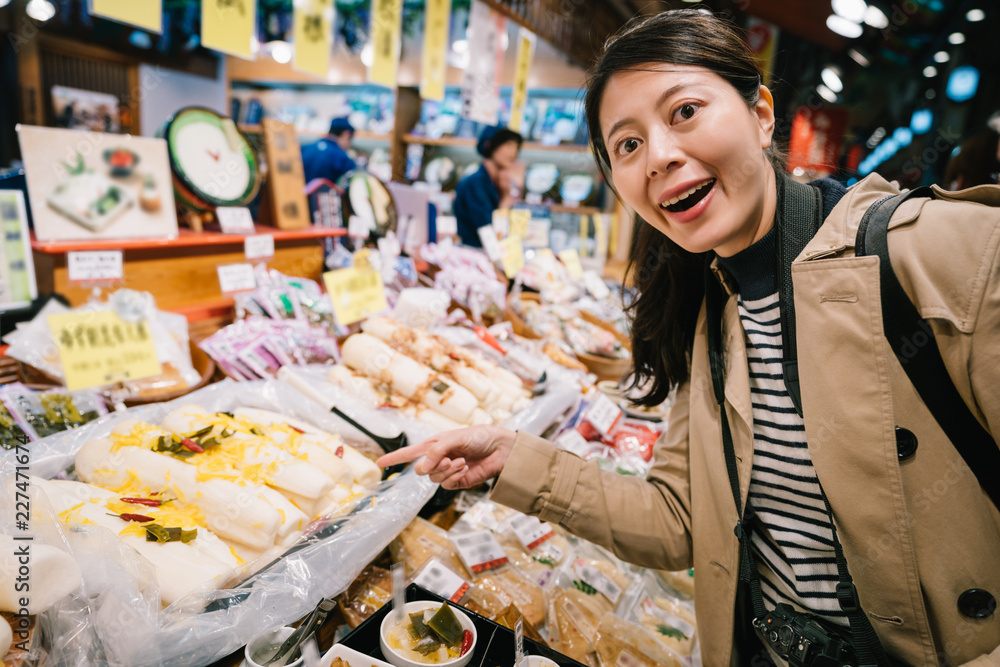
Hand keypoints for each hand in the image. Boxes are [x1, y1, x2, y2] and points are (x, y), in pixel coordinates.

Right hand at [376, 426, 516, 488]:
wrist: (500, 449)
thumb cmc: (479, 436)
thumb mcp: (455, 437)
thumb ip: (437, 451)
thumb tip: (423, 468)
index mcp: (434, 445)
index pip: (410, 453)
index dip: (394, 458)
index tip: (379, 463)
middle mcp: (438, 459)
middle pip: (421, 471)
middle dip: (432, 466)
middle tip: (447, 459)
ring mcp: (447, 471)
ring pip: (434, 479)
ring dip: (447, 471)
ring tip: (462, 461)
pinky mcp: (458, 482)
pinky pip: (447, 486)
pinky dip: (454, 477)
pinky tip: (465, 469)